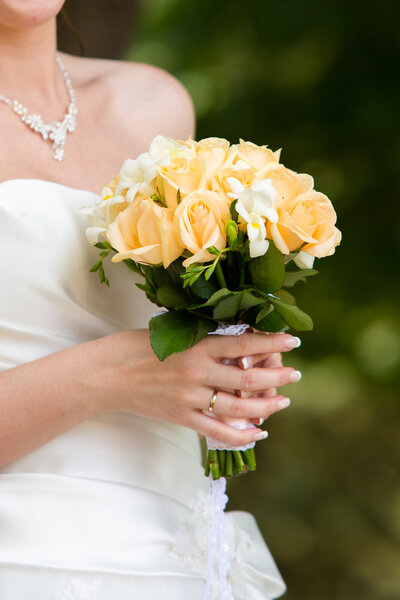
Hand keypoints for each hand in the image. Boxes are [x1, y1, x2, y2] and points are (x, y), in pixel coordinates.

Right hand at [100, 330, 301, 447]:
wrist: (107, 374)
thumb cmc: (137, 347)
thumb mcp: (174, 334)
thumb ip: (205, 340)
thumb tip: (240, 343)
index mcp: (196, 346)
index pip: (245, 343)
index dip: (272, 342)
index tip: (293, 341)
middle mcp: (198, 372)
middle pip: (249, 378)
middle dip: (278, 376)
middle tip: (295, 374)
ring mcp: (190, 398)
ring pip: (239, 407)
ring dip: (267, 406)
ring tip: (283, 401)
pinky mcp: (182, 417)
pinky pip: (218, 431)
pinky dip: (241, 436)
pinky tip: (258, 434)